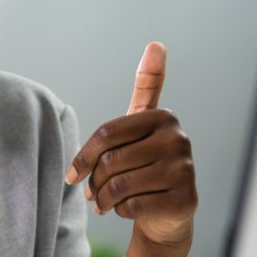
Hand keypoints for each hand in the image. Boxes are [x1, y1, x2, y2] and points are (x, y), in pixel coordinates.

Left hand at [65, 42, 196, 246]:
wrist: (168, 213)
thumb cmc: (145, 163)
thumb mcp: (141, 126)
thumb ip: (146, 87)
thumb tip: (156, 43)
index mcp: (163, 117)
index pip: (107, 134)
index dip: (83, 157)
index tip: (72, 175)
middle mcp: (178, 140)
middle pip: (110, 161)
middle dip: (94, 183)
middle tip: (92, 193)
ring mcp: (184, 171)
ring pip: (119, 186)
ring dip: (103, 200)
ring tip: (103, 203)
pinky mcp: (184, 200)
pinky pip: (132, 206)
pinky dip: (120, 212)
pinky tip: (126, 210)